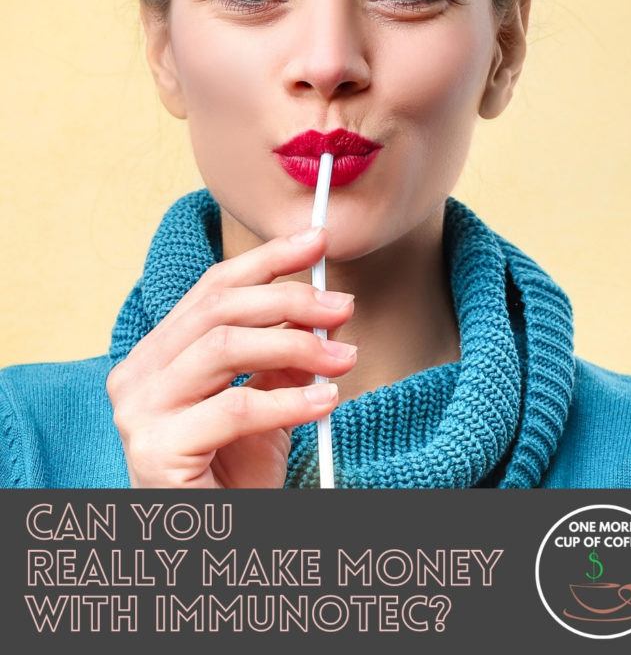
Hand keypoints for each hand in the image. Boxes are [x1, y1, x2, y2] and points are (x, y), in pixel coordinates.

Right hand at [106, 226, 355, 486]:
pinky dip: (288, 400)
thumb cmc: (232, 477)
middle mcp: (138, 375)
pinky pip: (234, 408)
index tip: (316, 240)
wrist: (214, 540)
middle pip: (219, 310)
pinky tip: (324, 401)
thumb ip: (279, 359)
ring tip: (343, 358)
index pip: (212, 289)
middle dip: (290, 300)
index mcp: (158, 355)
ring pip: (223, 347)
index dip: (266, 259)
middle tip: (342, 306)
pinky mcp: (155, 449)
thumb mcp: (265, 406)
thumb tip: (321, 313)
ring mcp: (139, 411)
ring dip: (294, 344)